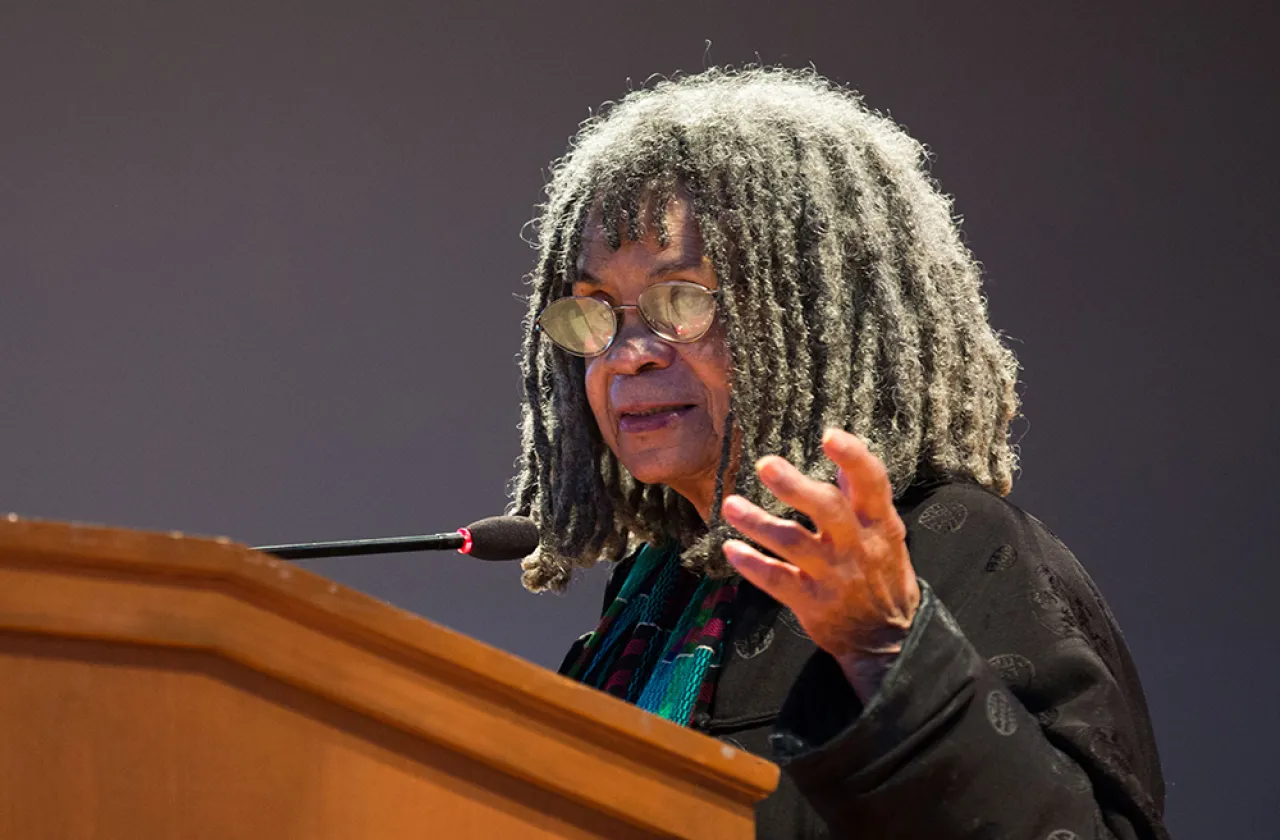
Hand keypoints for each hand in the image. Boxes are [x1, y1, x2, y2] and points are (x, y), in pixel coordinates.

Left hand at [721, 428, 920, 700]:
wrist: (886, 640)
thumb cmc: (883, 576)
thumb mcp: (886, 535)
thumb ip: (864, 499)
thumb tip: (842, 462)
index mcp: (880, 525)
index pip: (873, 484)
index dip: (854, 457)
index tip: (830, 435)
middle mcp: (857, 547)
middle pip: (827, 509)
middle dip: (795, 486)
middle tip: (764, 464)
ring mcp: (833, 576)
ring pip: (792, 543)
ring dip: (757, 523)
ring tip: (729, 505)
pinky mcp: (811, 602)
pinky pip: (776, 580)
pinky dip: (751, 564)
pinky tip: (731, 548)